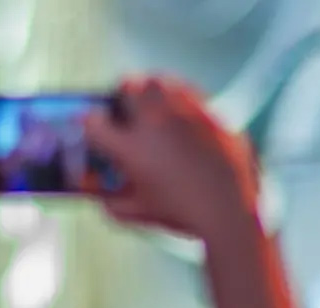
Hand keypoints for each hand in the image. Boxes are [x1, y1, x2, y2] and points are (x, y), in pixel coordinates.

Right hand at [83, 75, 258, 238]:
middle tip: (125, 107)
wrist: (231, 212)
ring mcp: (186, 113)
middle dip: (122, 95)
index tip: (93, 127)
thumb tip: (99, 196)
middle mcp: (155, 123)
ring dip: (151, 90)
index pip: (93, 122)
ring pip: (159, 81)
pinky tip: (182, 114)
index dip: (88, 123)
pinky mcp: (211, 113)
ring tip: (153, 105)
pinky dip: (180, 98)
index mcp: (131, 148)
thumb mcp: (140, 213)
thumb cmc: (183, 215)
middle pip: (128, 85)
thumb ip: (112, 204)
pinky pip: (190, 92)